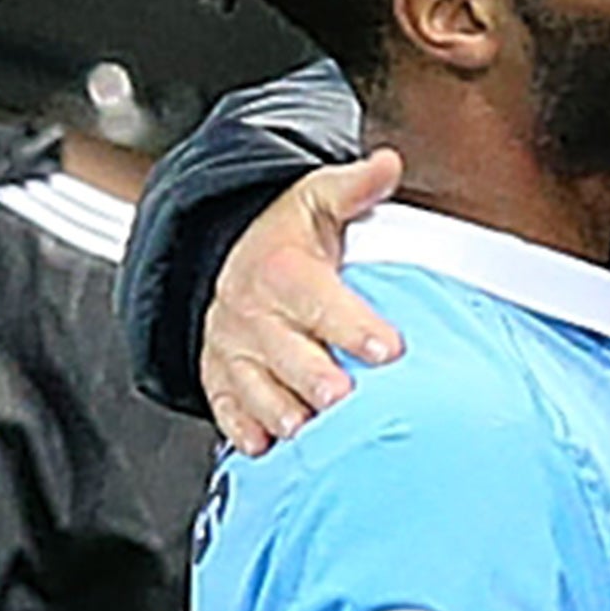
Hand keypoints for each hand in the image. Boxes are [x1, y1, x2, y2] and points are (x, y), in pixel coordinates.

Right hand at [202, 149, 404, 453]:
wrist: (226, 253)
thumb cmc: (286, 235)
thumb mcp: (316, 198)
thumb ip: (354, 186)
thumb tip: (387, 164)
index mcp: (282, 270)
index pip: (318, 298)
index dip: (353, 324)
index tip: (388, 348)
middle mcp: (252, 312)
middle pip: (283, 350)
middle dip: (312, 376)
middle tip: (342, 399)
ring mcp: (235, 347)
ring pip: (252, 384)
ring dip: (277, 408)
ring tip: (304, 428)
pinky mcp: (222, 375)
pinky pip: (226, 404)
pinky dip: (241, 427)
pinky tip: (262, 446)